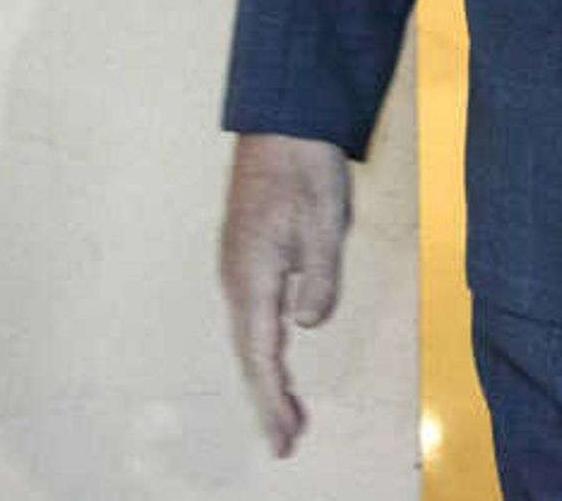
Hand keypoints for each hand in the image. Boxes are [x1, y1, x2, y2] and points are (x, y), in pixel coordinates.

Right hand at [218, 132, 350, 456]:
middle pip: (251, 352)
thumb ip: (318, 281)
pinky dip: (267, 344)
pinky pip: (254, 314)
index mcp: (252, 276)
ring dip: (268, 374)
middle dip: (269, 399)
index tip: (285, 440)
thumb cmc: (304, 170)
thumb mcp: (324, 226)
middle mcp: (237, 278)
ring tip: (288, 411)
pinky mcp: (248, 253)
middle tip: (288, 440)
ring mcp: (239, 265)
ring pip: (251, 334)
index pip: (262, 355)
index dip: (273, 401)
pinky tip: (280, 354)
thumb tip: (305, 323)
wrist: (282, 120)